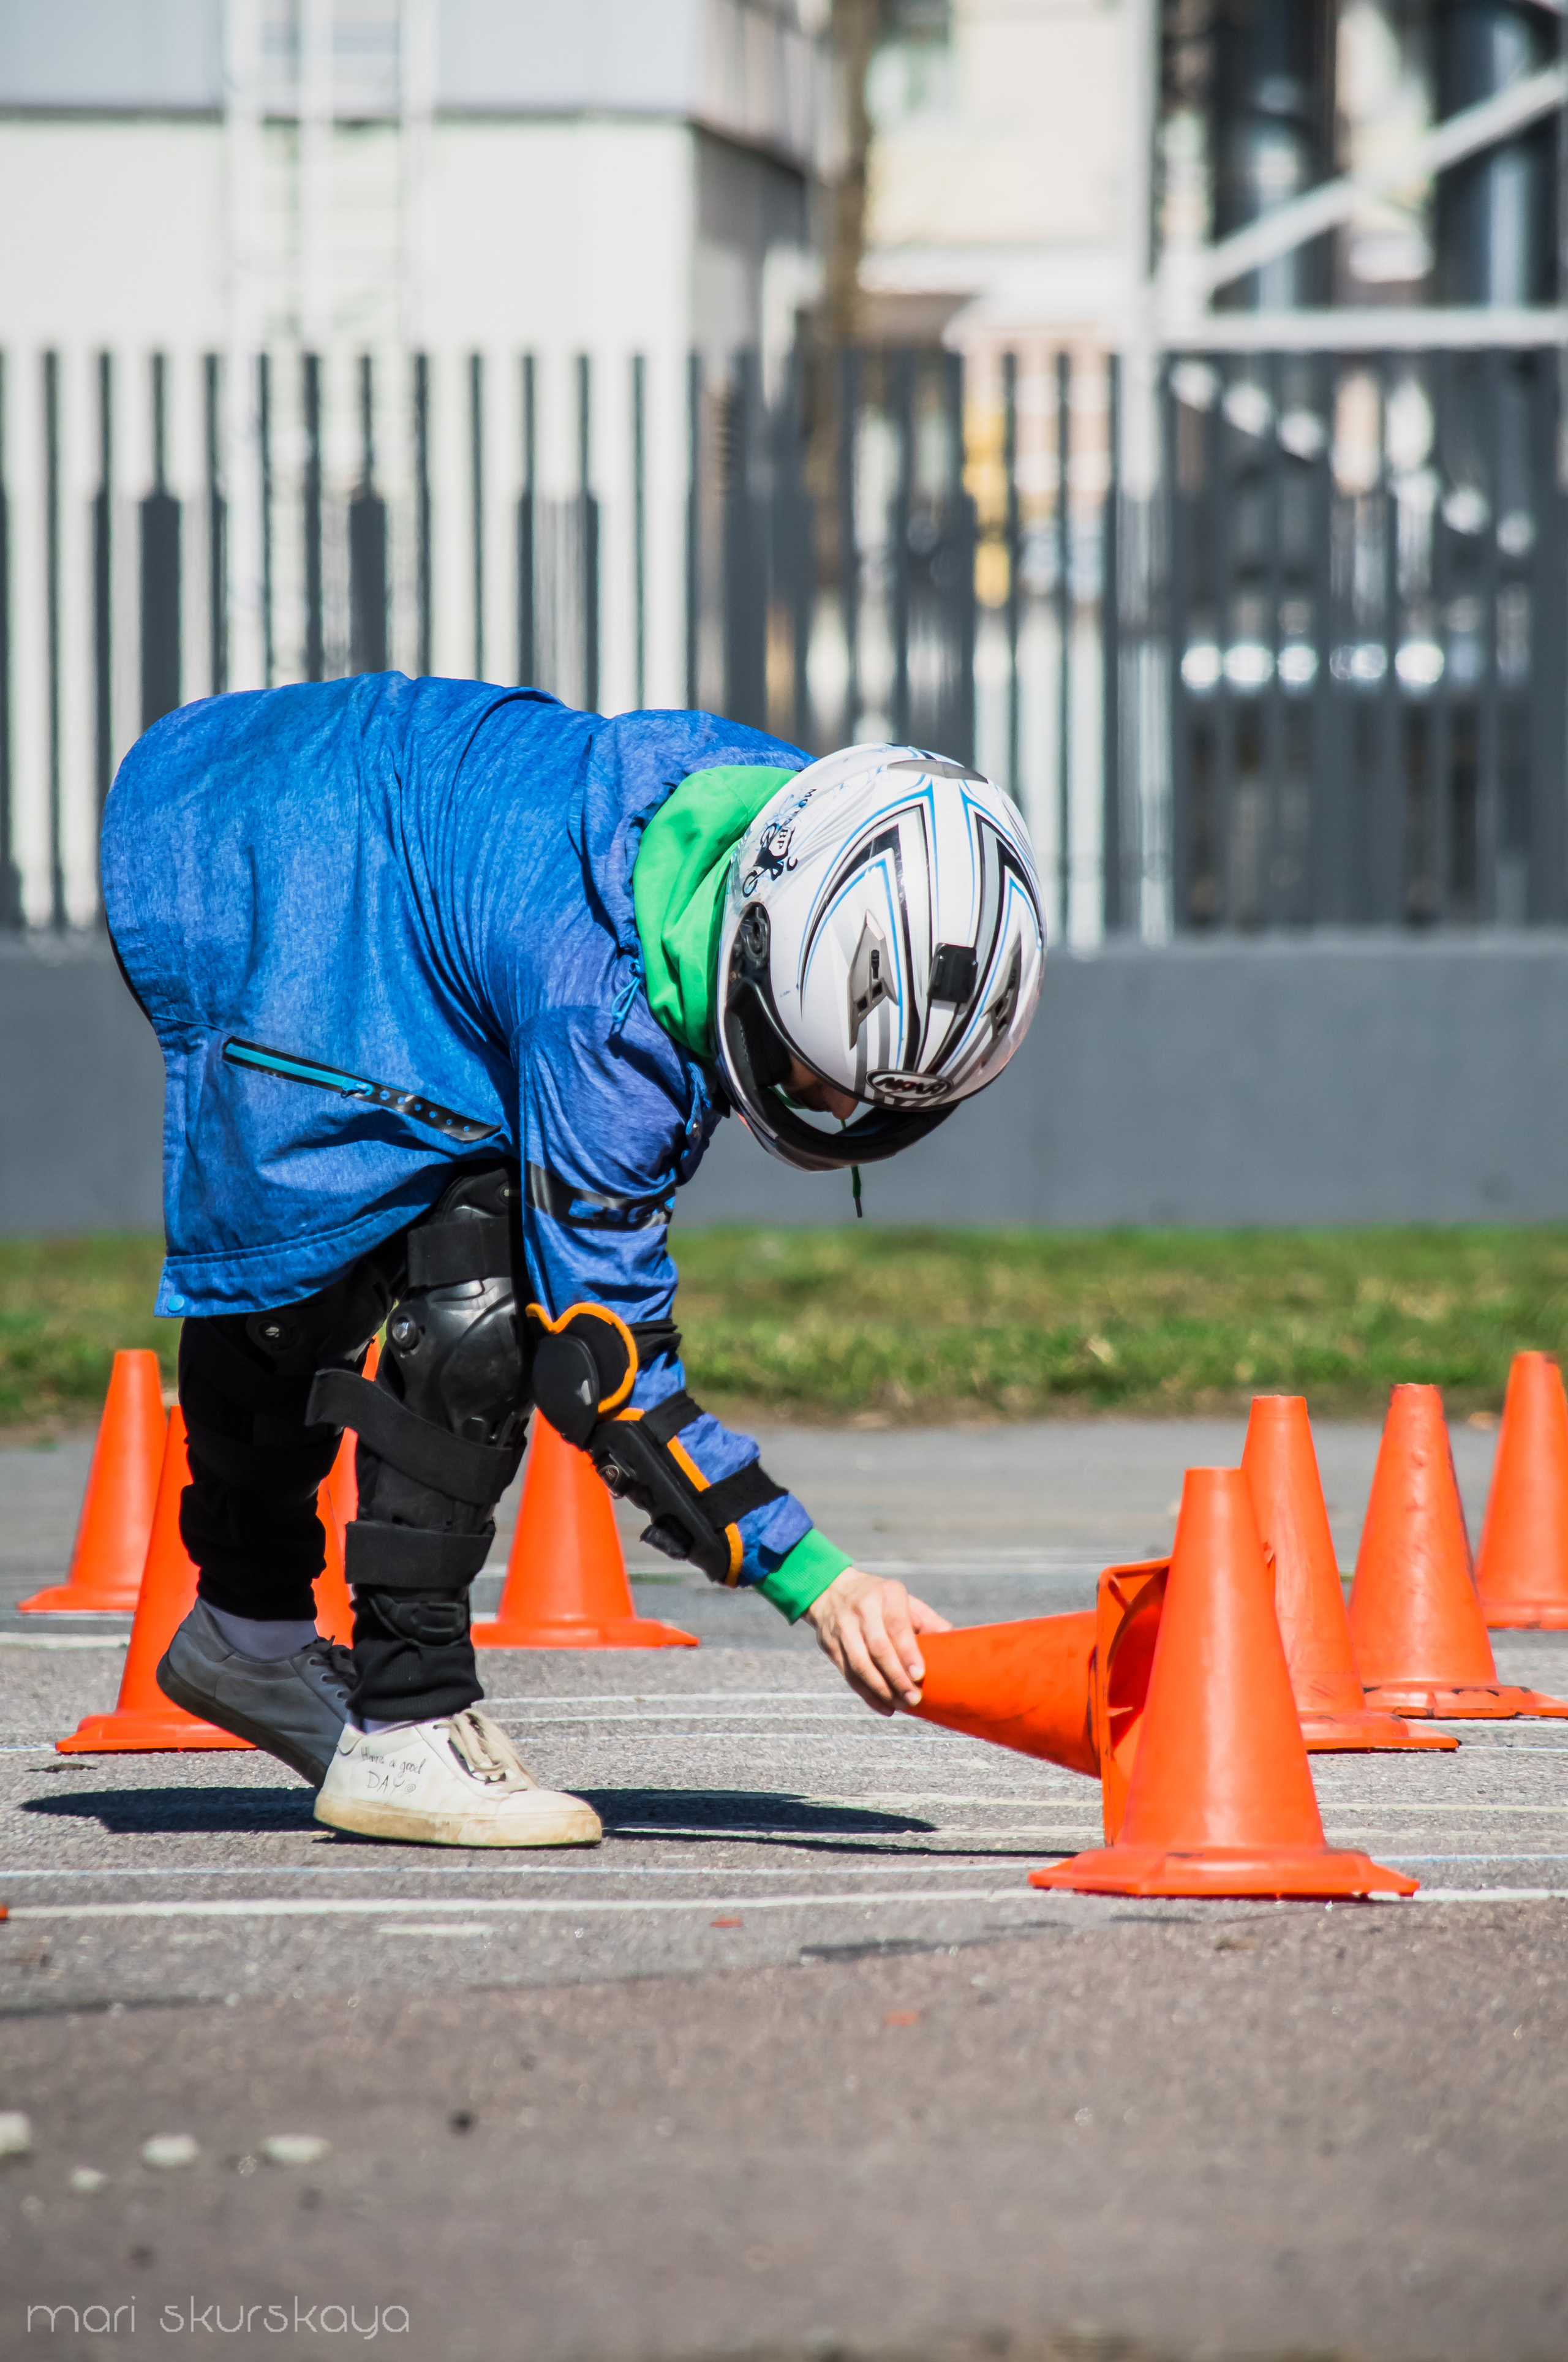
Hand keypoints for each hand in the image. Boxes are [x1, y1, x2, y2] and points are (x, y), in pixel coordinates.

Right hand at [803, 1569, 951, 1715]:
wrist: (830, 1590)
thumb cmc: (879, 1598)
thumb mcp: (903, 1599)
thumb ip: (927, 1620)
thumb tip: (954, 1640)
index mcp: (885, 1594)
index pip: (896, 1625)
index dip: (907, 1652)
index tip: (919, 1675)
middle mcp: (861, 1609)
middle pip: (878, 1648)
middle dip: (896, 1677)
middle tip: (913, 1698)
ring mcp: (842, 1628)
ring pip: (860, 1665)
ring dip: (881, 1690)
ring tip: (900, 1705)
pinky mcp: (830, 1646)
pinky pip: (848, 1675)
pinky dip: (867, 1694)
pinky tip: (884, 1707)